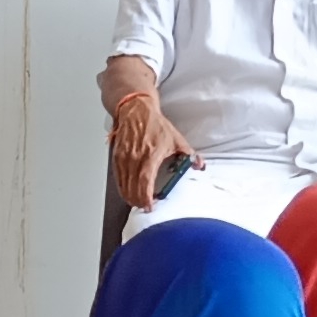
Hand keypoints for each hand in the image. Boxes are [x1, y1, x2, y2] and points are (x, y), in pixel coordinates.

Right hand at [107, 87, 192, 212]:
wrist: (136, 110)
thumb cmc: (154, 124)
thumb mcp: (176, 138)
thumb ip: (189, 154)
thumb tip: (200, 165)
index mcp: (151, 154)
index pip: (145, 181)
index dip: (146, 197)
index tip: (150, 206)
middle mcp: (135, 157)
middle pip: (133, 187)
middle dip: (138, 201)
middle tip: (145, 206)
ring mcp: (124, 157)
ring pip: (124, 184)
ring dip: (130, 196)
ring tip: (137, 202)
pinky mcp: (117, 156)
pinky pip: (118, 177)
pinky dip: (122, 187)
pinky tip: (127, 192)